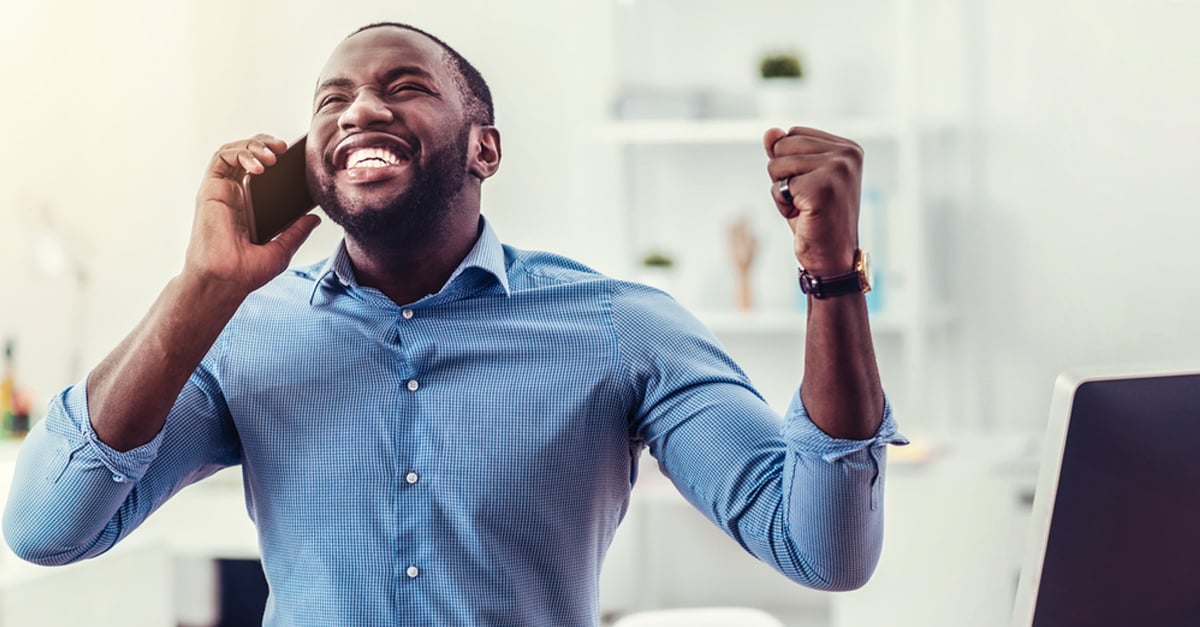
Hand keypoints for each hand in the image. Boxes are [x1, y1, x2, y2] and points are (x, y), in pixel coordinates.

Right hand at [184, 134, 320, 297]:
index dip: (275, 158)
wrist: (226, 281)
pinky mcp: (210, 190)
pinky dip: (240, 154)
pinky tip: (258, 165)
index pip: (261, 171)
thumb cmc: (245, 272)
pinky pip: (221, 159)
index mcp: (250, 206)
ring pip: (234, 152)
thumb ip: (296, 231)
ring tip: (273, 154)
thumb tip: (315, 219)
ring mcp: (222, 191)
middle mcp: (234, 195)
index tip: (295, 157)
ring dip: (254, 146)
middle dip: (265, 144)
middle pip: (247, 155)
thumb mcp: (281, 249)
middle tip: (284, 147)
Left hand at [764, 127, 862, 275]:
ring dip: (781, 191)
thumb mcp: (798, 178)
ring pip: (777, 164)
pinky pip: (779, 186)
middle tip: (805, 200)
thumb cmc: (815, 218)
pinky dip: (782, 205)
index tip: (810, 187)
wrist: (832, 257)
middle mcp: (848, 154)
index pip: (794, 133)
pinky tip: (803, 216)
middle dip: (782, 175)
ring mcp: (838, 169)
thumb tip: (770, 131)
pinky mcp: (823, 187)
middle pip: (782, 145)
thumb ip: (785, 152)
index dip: (790, 163)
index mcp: (848, 148)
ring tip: (804, 207)